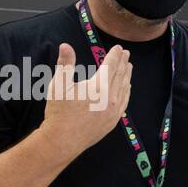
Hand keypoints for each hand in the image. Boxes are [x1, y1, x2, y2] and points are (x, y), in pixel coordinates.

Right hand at [38, 42, 131, 161]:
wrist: (62, 140)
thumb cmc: (59, 112)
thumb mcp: (59, 85)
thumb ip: (65, 64)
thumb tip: (65, 45)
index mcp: (99, 86)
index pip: (111, 66)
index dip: (115, 55)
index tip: (119, 48)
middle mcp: (110, 98)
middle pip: (120, 76)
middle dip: (123, 63)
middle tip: (126, 54)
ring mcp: (113, 111)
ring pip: (124, 89)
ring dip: (127, 76)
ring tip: (129, 68)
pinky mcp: (112, 122)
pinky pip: (124, 103)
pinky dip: (127, 92)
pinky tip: (126, 89)